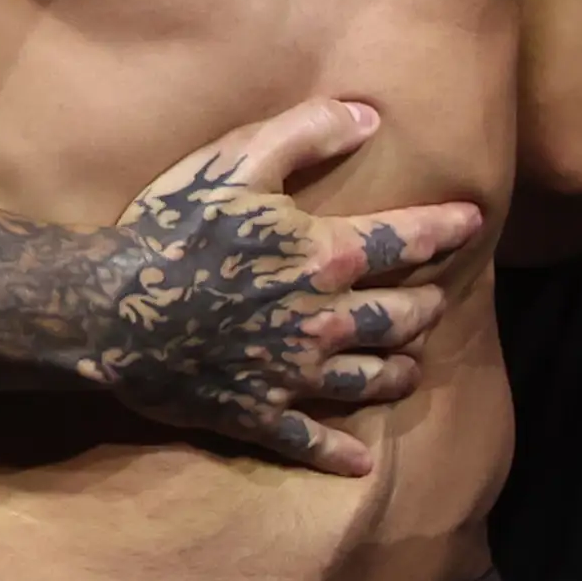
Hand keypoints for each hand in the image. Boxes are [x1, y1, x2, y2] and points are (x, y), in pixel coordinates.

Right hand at [71, 97, 485, 475]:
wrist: (107, 309)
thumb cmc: (170, 228)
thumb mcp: (237, 160)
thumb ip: (306, 131)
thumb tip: (370, 115)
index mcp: (324, 256)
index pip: (404, 240)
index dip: (444, 229)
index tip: (474, 223)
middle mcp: (322, 320)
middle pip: (396, 317)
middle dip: (425, 309)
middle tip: (438, 305)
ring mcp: (291, 373)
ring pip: (366, 379)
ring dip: (396, 373)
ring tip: (412, 369)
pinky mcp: (256, 413)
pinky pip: (308, 440)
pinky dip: (338, 455)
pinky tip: (362, 465)